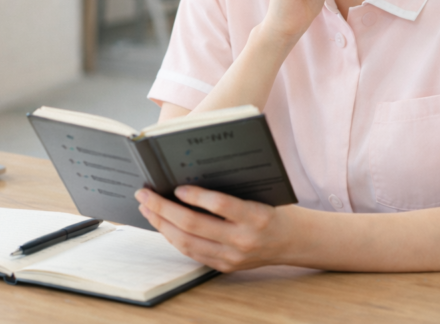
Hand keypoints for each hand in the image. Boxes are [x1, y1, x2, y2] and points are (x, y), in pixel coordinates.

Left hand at [135, 186, 292, 271]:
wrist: (294, 241)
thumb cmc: (275, 208)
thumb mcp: (260, 192)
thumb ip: (230, 188)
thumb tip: (189, 173)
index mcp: (256, 216)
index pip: (220, 205)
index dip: (196, 196)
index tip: (176, 186)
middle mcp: (243, 239)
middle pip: (194, 225)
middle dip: (163, 208)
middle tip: (144, 194)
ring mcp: (233, 257)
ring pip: (187, 242)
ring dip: (162, 224)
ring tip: (146, 208)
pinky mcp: (226, 267)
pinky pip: (192, 252)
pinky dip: (173, 237)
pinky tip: (162, 223)